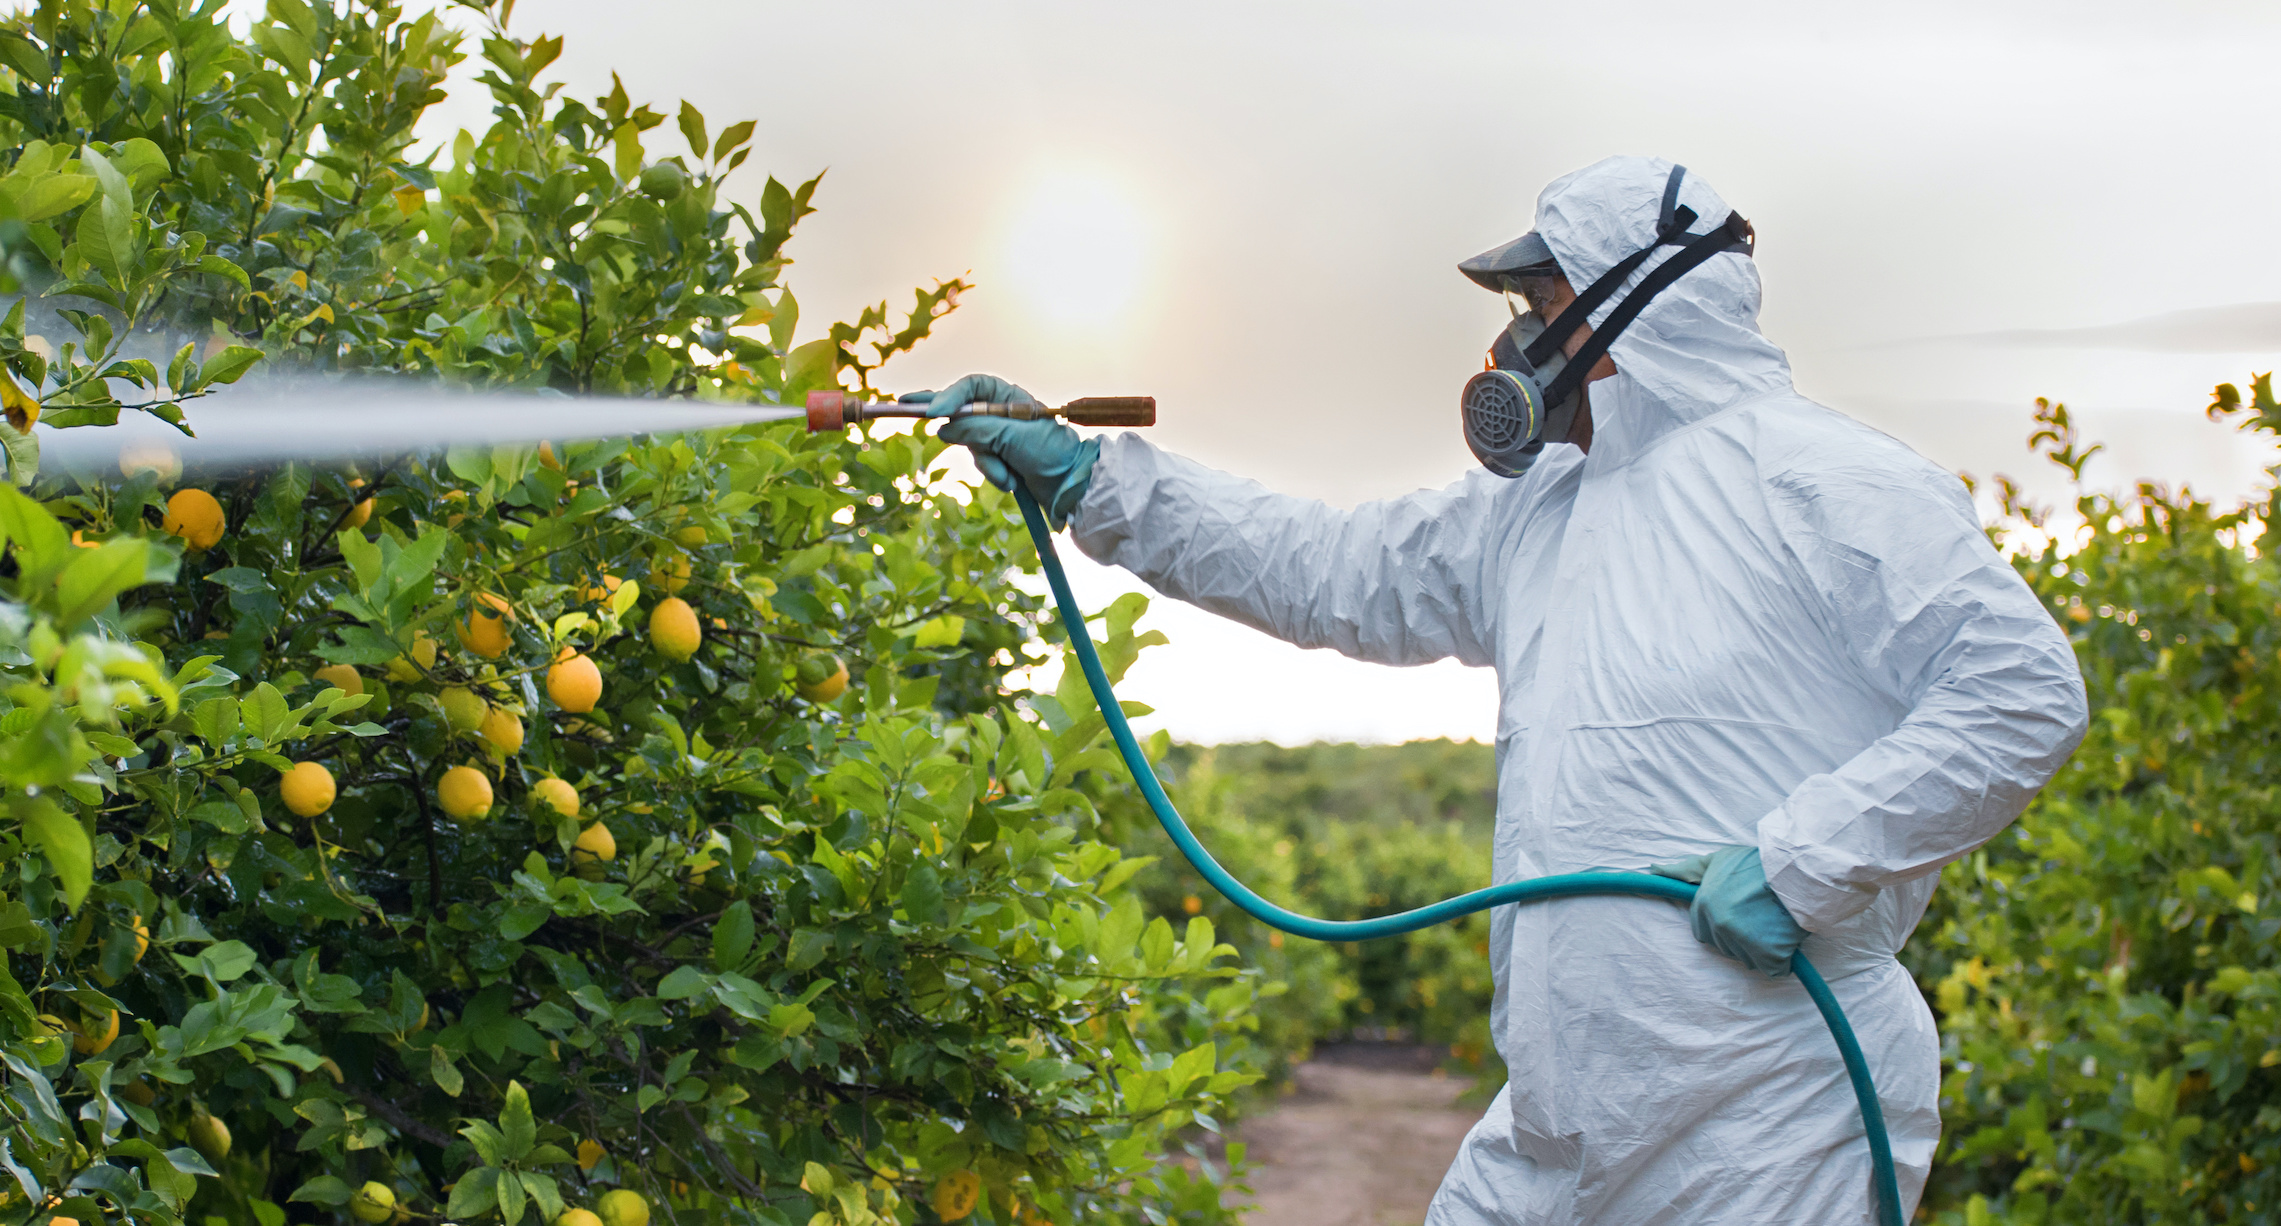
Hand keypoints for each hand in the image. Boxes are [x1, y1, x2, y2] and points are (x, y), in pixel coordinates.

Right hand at [926, 374, 1100, 530]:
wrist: (1073, 486)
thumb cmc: (1050, 452)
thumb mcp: (1011, 436)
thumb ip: (976, 428)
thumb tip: (944, 427)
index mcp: (1009, 397)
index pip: (972, 388)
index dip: (949, 396)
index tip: (932, 412)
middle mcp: (1002, 414)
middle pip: (962, 412)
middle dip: (950, 420)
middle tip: (905, 404)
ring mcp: (1000, 438)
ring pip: (970, 444)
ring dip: (988, 462)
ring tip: (1009, 473)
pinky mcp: (1001, 460)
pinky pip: (982, 464)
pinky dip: (994, 473)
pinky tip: (1013, 481)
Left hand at [1651, 844, 1806, 977]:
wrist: (1798, 869)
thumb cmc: (1758, 863)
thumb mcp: (1718, 860)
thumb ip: (1686, 870)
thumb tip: (1654, 870)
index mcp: (1703, 907)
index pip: (1703, 933)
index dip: (1723, 926)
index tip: (1741, 914)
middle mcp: (1718, 926)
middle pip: (1726, 947)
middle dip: (1743, 937)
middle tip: (1762, 916)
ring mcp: (1743, 942)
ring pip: (1748, 959)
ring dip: (1763, 948)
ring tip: (1775, 923)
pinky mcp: (1769, 955)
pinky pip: (1774, 968)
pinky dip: (1783, 960)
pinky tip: (1788, 939)